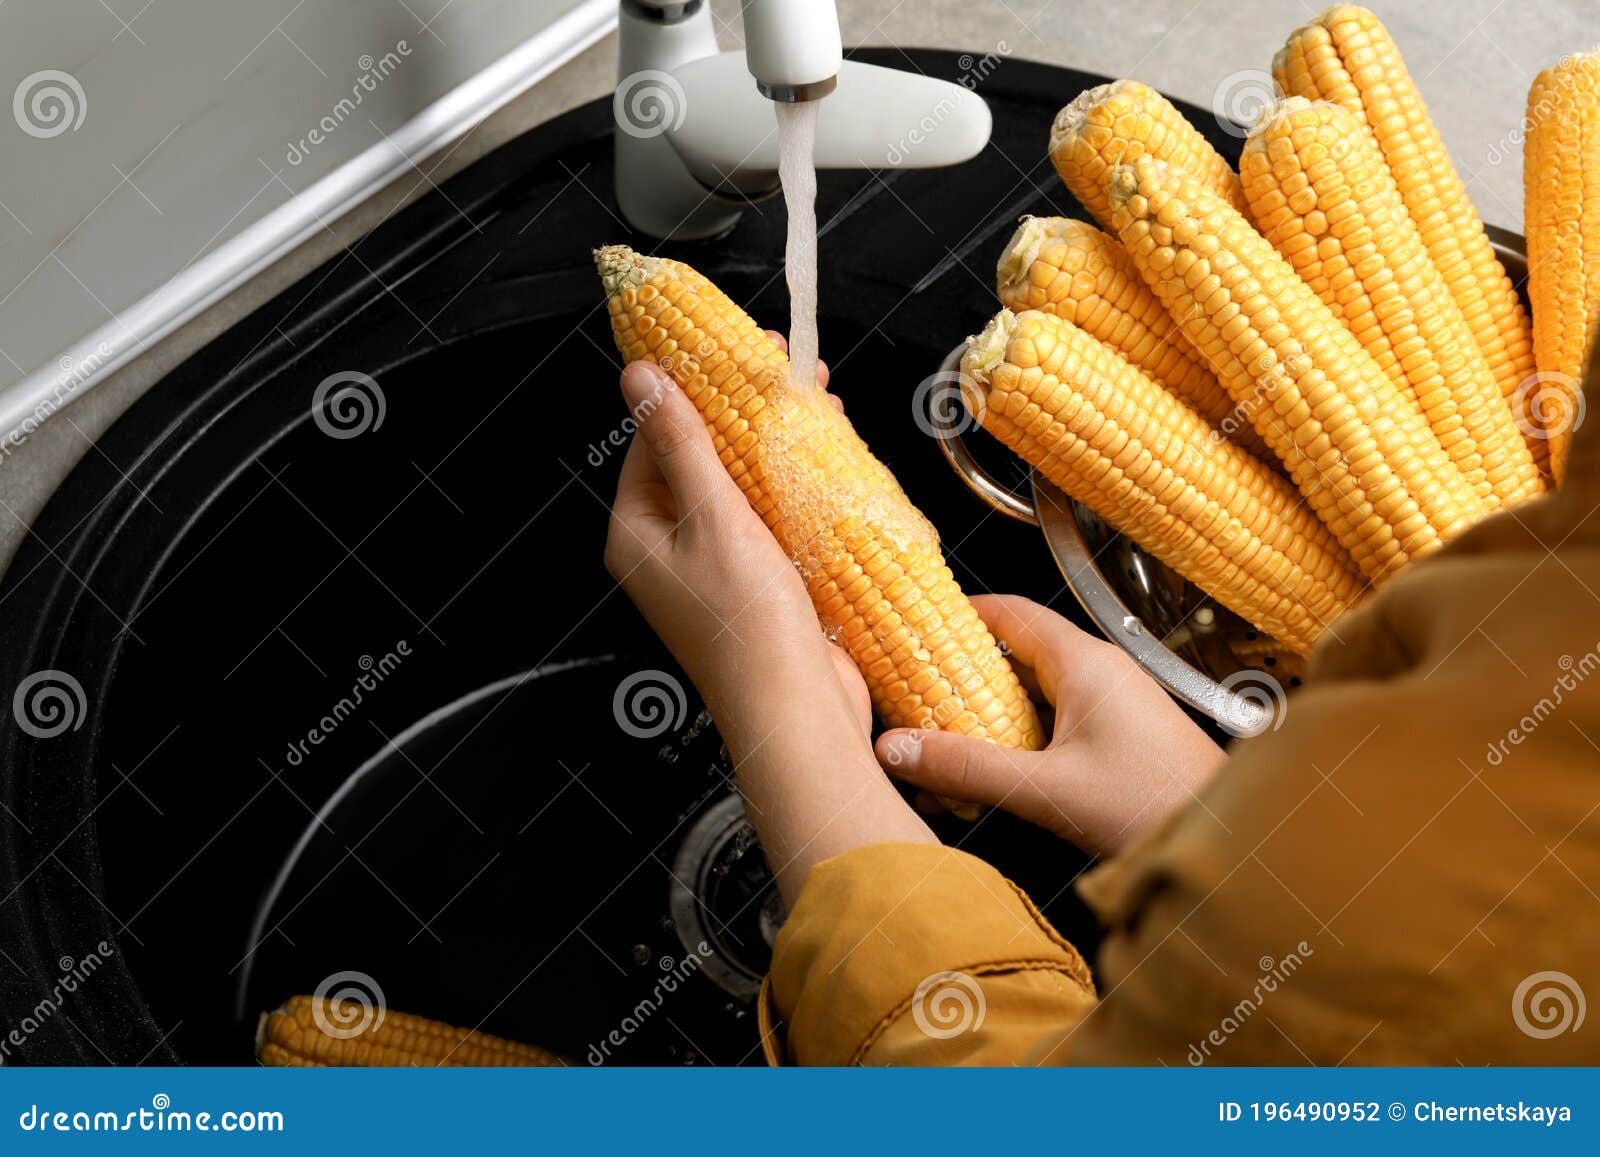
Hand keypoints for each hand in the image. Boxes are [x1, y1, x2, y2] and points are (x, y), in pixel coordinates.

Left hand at [604, 336, 934, 900]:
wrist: (797, 714)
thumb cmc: (748, 625)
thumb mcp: (713, 517)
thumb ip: (682, 442)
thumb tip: (639, 375)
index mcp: (637, 533)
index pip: (653, 440)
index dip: (694, 390)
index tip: (734, 351)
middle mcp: (667, 551)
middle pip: (700, 459)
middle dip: (744, 412)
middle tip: (787, 366)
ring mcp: (715, 570)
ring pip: (741, 486)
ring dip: (776, 445)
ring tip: (820, 401)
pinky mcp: (759, 586)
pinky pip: (770, 520)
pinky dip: (795, 487)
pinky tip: (829, 456)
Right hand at [875, 595, 1226, 855]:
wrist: (1224, 842)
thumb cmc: (1154, 805)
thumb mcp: (1045, 789)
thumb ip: (966, 768)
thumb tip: (894, 750)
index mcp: (1084, 662)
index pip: (1010, 613)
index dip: (958, 613)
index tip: (913, 623)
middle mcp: (1100, 673)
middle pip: (1014, 655)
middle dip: (960, 675)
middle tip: (911, 692)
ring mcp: (1112, 705)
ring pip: (1033, 695)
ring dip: (987, 717)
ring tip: (938, 744)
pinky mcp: (1118, 738)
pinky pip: (1053, 725)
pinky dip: (1015, 742)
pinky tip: (987, 777)